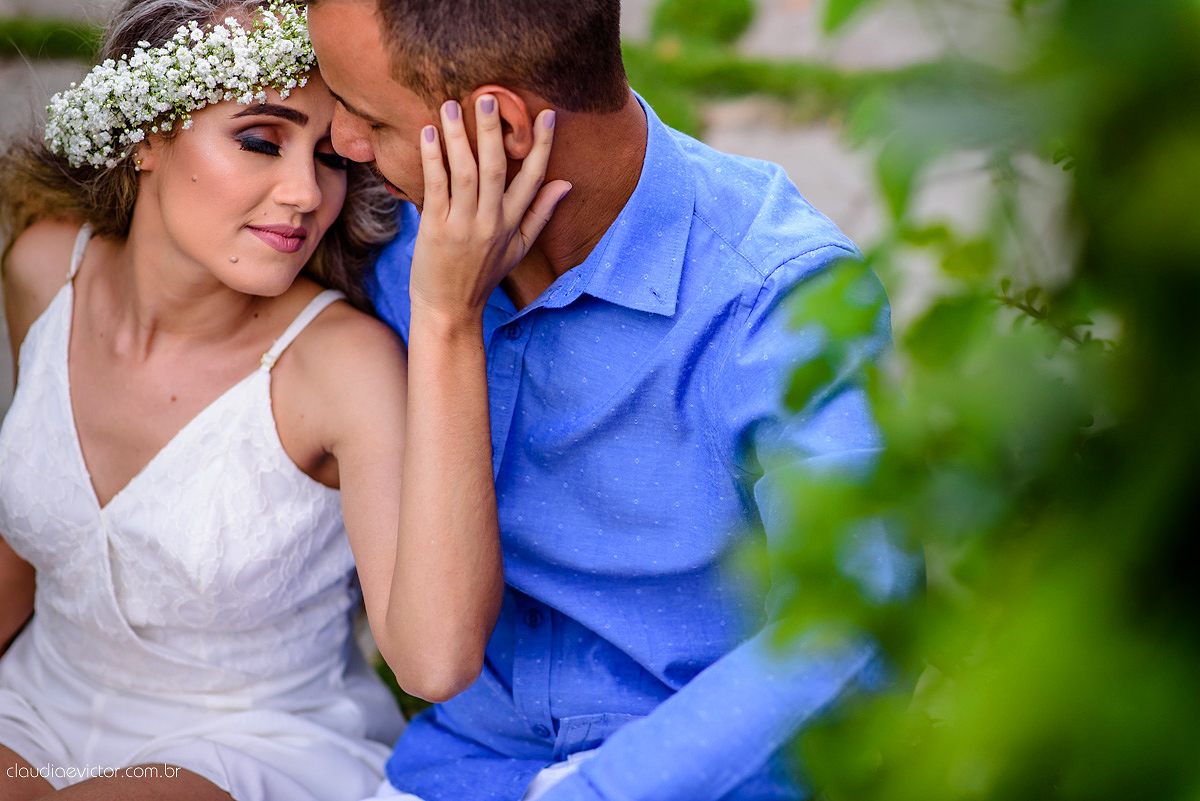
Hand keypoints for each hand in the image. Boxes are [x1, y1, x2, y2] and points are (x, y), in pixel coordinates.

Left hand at [408, 95, 570, 323]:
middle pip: (496, 168)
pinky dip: (433, 158)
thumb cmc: (483, 276)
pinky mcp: (436, 229)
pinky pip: (436, 187)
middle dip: (493, 131)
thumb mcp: (519, 248)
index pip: (533, 178)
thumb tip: (566, 183)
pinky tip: (428, 134)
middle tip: (489, 98)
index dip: (541, 146)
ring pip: (464, 172)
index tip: (546, 115)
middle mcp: (491, 222)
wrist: (450, 309)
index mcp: (513, 223)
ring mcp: (463, 225)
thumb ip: (541, 213)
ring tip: (450, 105)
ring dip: (457, 137)